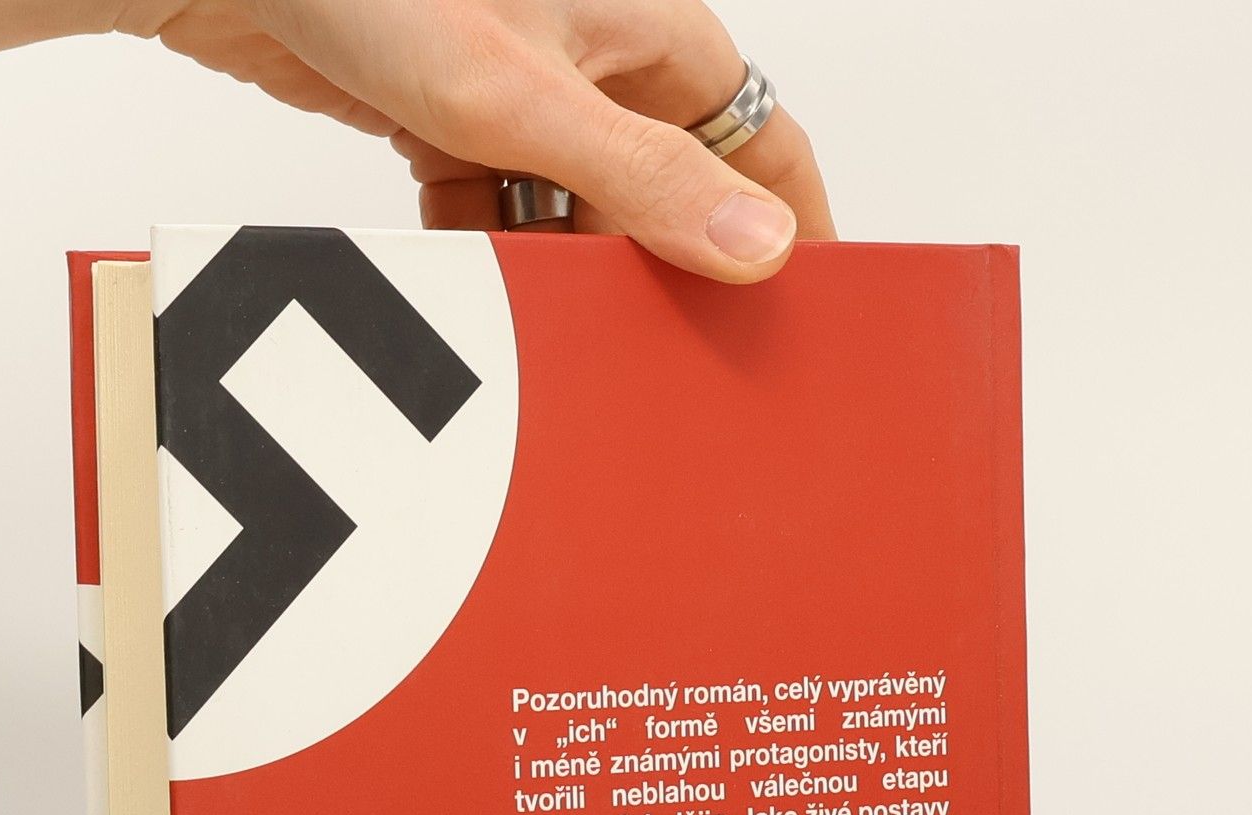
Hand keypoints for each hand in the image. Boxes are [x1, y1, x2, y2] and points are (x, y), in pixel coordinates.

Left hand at [109, 0, 834, 280]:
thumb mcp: (527, 98)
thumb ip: (643, 178)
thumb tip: (756, 245)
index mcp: (644, 30)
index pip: (757, 133)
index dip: (787, 215)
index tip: (805, 298)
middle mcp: (590, 57)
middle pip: (662, 185)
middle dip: (658, 264)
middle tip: (666, 346)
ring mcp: (517, 92)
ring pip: (574, 210)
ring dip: (561, 267)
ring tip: (555, 325)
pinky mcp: (446, 122)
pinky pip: (497, 211)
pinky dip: (488, 253)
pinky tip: (475, 287)